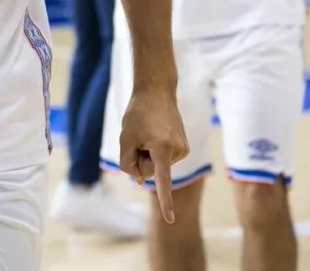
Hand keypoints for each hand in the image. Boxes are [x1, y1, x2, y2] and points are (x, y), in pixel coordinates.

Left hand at [119, 83, 187, 223]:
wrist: (157, 91)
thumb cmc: (138, 114)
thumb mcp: (125, 138)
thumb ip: (128, 163)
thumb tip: (139, 180)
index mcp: (162, 149)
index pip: (162, 180)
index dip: (165, 201)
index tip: (171, 219)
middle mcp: (178, 151)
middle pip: (151, 172)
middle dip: (141, 160)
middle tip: (140, 137)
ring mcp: (184, 150)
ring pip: (158, 166)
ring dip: (148, 153)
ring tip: (149, 132)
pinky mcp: (184, 148)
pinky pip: (164, 159)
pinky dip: (156, 151)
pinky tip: (156, 134)